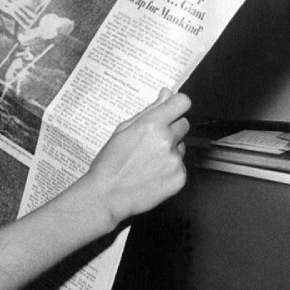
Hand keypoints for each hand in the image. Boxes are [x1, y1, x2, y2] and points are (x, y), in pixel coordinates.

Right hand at [84, 89, 189, 226]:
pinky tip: (152, 175)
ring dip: (170, 150)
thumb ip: (148, 111)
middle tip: (151, 142)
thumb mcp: (122, 130)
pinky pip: (181, 166)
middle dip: (171, 129)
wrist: (106, 195)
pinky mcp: (180, 178)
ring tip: (148, 162)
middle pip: (184, 124)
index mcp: (152, 125)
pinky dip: (170, 169)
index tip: (171, 111)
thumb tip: (166, 94)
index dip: (176, 105)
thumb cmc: (109, 163)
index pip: (182, 102)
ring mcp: (175, 161)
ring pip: (181, 147)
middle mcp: (167, 141)